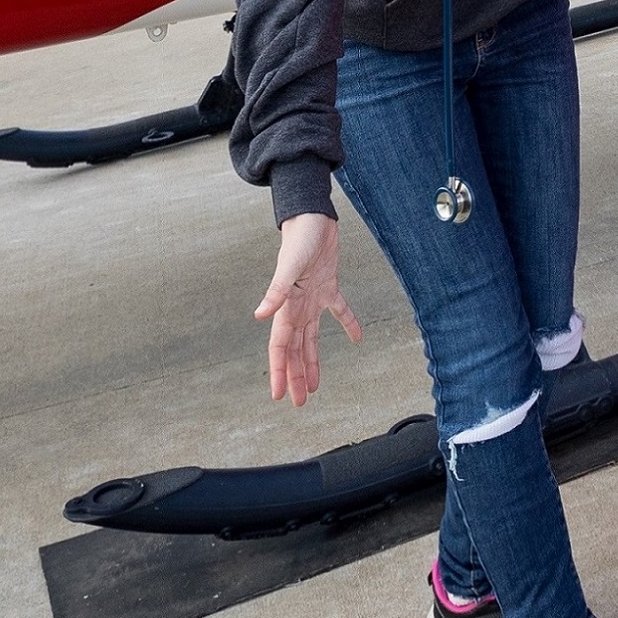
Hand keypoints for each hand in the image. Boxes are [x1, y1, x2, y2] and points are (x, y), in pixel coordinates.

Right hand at [257, 210, 361, 404]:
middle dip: (295, 375)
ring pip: (312, 338)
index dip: (279, 372)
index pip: (281, 347)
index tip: (279, 396)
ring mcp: (313, 298)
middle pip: (296, 349)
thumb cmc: (299, 239)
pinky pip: (339, 310)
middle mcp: (297, 307)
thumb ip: (276, 292)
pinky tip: (357, 338)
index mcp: (287, 306)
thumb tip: (260, 317)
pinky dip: (348, 324)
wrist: (313, 216)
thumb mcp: (288, 267)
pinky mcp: (329, 285)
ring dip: (313, 360)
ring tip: (314, 385)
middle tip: (298, 402)